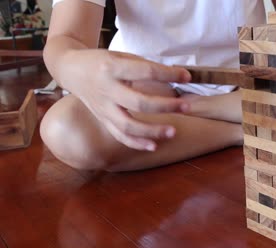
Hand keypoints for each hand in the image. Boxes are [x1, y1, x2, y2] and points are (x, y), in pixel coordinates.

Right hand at [58, 49, 190, 150]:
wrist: (72, 70)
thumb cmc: (102, 61)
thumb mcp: (121, 56)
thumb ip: (145, 67)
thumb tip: (178, 77)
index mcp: (112, 68)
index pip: (145, 72)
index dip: (168, 74)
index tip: (187, 76)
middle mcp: (106, 89)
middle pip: (139, 103)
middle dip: (165, 106)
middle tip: (186, 106)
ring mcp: (103, 108)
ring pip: (128, 126)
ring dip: (152, 131)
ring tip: (173, 132)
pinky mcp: (102, 119)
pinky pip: (120, 135)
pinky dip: (136, 143)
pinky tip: (154, 146)